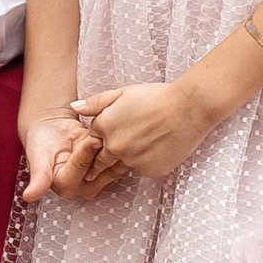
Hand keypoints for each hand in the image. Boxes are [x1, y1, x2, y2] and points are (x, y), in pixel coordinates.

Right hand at [21, 102, 117, 200]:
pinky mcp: (108, 166)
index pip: (81, 169)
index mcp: (65, 187)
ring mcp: (98, 177)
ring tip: (116, 130)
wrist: (51, 129)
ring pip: (113, 164)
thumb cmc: (40, 142)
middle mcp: (84, 186)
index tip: (94, 139)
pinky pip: (119, 157)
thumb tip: (29, 196)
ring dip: (116, 148)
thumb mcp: (38, 157)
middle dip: (106, 151)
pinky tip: (119, 131)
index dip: (87, 155)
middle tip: (111, 133)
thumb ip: (39, 177)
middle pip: (100, 169)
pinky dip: (120, 144)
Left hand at [74, 81, 220, 178]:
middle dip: (103, 160)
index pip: (91, 140)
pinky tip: (160, 148)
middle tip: (111, 158)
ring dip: (127, 160)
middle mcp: (114, 146)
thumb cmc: (157, 96)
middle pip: (102, 160)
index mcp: (105, 126)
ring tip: (142, 146)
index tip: (102, 142)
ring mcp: (132, 161)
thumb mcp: (123, 93)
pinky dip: (148, 162)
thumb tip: (74, 107)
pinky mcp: (150, 170)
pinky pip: (144, 169)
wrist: (188, 107)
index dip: (99, 140)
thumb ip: (96, 102)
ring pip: (124, 165)